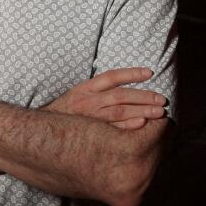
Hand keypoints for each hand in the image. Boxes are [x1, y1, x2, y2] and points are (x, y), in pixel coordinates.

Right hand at [45, 68, 167, 130]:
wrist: (44, 132)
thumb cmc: (67, 113)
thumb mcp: (78, 95)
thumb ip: (98, 90)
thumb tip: (127, 87)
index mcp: (86, 88)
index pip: (111, 77)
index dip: (131, 74)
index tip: (149, 73)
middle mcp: (88, 101)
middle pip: (120, 96)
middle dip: (143, 97)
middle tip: (162, 100)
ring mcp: (89, 118)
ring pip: (119, 111)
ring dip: (141, 111)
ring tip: (159, 113)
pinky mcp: (90, 132)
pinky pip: (113, 129)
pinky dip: (128, 126)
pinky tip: (142, 124)